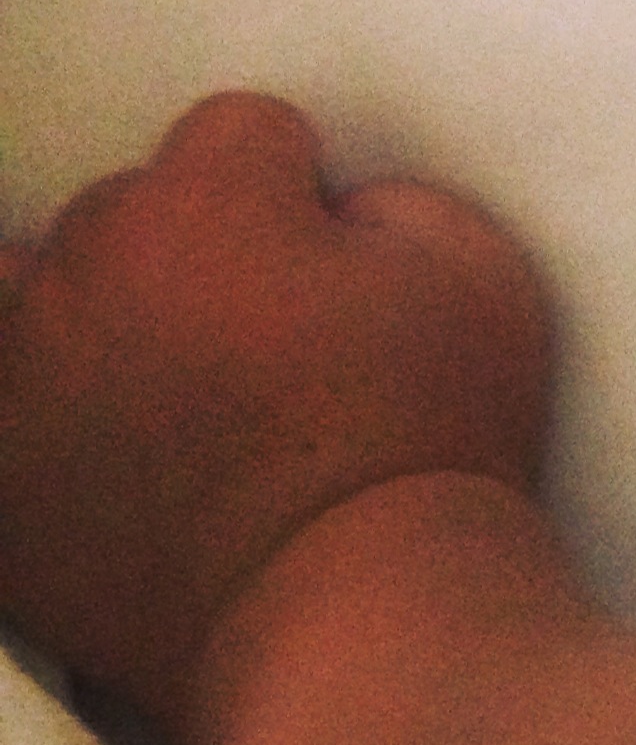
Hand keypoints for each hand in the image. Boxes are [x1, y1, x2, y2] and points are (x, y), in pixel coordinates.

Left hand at [0, 93, 550, 736]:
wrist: (359, 617)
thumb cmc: (432, 436)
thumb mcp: (479, 269)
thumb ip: (392, 199)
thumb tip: (332, 215)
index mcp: (205, 203)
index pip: (241, 128)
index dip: (301, 188)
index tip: (336, 259)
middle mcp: (91, 271)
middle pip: (130, 206)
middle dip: (195, 248)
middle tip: (267, 336)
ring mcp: (22, 382)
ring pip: (31, 288)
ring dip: (88, 310)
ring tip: (159, 375)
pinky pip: (3, 396)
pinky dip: (41, 402)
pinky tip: (104, 439)